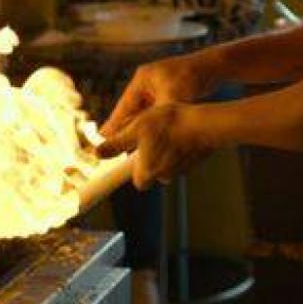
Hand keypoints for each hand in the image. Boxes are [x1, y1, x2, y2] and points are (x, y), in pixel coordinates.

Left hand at [97, 103, 212, 188]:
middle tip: (149, 135)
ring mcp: (181, 170)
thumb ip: (117, 144)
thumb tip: (98, 153)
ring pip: (166, 162)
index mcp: (147, 172)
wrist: (204, 124)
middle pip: (151, 171)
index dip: (134, 166)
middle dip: (149, 155)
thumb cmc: (169, 125)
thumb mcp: (136, 128)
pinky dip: (177, 147)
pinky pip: (179, 157)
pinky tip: (178, 131)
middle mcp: (164, 176)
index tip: (134, 154)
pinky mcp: (193, 162)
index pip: (136, 179)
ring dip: (164, 149)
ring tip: (164, 129)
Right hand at [99, 52, 217, 140]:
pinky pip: (157, 114)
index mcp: (143, 80)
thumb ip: (157, 117)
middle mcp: (148, 84)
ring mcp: (159, 89)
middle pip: (132, 112)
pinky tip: (151, 140)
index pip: (124, 106)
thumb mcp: (172, 99)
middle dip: (126, 129)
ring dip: (140, 130)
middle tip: (113, 147)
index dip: (114, 124)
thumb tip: (145, 136)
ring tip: (129, 149)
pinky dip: (154, 126)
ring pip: (145, 115)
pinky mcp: (170, 94)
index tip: (103, 138)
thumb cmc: (192, 78)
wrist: (214, 67)